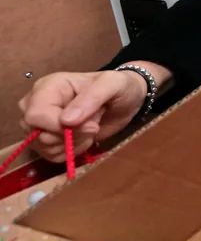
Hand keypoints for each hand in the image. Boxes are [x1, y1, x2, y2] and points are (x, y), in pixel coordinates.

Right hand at [18, 67, 155, 162]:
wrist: (125, 101)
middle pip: (38, 134)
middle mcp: (36, 105)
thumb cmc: (118, 87)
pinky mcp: (47, 139)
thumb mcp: (112, 84)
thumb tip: (66, 120)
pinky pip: (52, 156)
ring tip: (90, 128)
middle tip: (93, 126)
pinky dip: (72, 151)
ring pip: (44, 147)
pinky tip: (84, 137)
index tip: (91, 126)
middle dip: (71, 136)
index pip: (36, 115)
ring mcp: (39, 124)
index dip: (60, 126)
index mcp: (47, 86)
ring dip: (74, 143)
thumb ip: (91, 99)